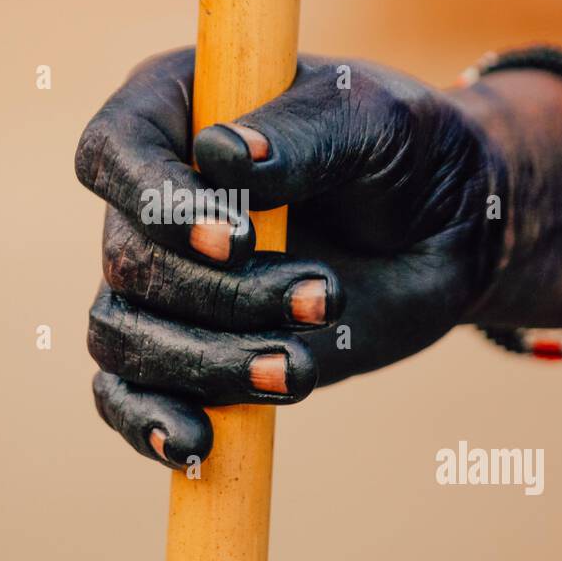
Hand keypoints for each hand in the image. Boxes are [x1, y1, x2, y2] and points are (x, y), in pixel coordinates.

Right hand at [75, 47, 506, 467]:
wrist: (448, 230)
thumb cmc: (405, 150)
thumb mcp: (378, 119)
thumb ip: (305, 131)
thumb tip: (219, 156)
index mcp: (176, 114)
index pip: (112, 152)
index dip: (156, 201)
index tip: (239, 239)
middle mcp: (153, 201)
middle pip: (127, 260)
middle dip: (222, 295)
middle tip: (324, 296)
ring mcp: (165, 280)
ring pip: (122, 335)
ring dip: (206, 363)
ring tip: (299, 370)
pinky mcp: (186, 350)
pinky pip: (124, 396)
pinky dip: (147, 424)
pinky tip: (199, 445)